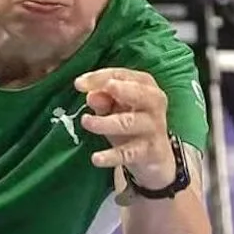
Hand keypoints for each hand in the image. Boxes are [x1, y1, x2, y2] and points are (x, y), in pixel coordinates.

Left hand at [74, 67, 174, 189]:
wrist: (155, 156)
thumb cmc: (131, 123)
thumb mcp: (115, 108)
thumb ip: (103, 99)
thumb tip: (90, 95)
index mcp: (145, 86)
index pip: (122, 75)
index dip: (99, 78)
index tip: (78, 84)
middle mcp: (154, 104)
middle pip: (139, 93)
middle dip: (120, 90)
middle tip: (98, 91)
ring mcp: (154, 128)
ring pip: (129, 123)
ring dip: (105, 123)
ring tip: (85, 121)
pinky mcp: (150, 151)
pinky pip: (128, 153)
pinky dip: (111, 156)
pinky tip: (96, 158)